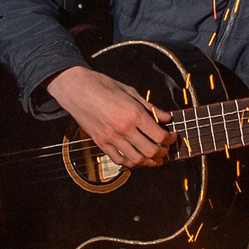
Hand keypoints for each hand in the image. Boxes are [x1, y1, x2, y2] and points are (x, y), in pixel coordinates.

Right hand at [50, 65, 173, 168]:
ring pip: (136, 160)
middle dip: (162, 153)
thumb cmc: (103, 86)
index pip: (159, 135)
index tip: (172, 136)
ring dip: (148, 162)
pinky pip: (118, 159)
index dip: (170, 139)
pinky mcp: (100, 143)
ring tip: (154, 160)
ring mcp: (111, 138)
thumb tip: (166, 117)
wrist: (76, 89)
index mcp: (134, 114)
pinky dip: (130, 162)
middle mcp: (124, 129)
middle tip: (165, 150)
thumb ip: (150, 107)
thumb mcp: (130, 91)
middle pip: (150, 151)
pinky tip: (135, 159)